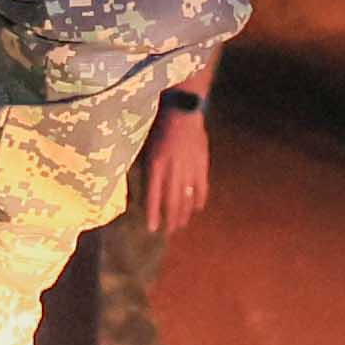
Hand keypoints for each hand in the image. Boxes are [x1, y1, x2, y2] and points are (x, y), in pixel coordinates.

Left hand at [138, 105, 211, 238]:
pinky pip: (201, 187)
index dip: (153, 214)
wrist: (182, 112)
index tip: (152, 229)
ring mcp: (189, 168)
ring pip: (187, 197)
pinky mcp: (202, 164)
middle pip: (172, 201)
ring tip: (181, 224)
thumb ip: (145, 170)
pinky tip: (196, 208)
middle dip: (170, 218)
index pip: (154, 197)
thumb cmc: (158, 130)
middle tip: (168, 231)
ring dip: (184, 213)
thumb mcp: (145, 149)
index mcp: (156, 166)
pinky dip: (199, 199)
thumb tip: (143, 191)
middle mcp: (173, 170)